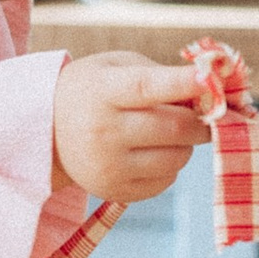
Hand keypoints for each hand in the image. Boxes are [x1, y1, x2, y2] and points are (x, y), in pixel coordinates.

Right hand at [52, 53, 207, 205]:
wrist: (47, 131)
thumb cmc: (93, 89)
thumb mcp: (114, 66)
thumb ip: (159, 73)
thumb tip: (208, 89)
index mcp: (102, 92)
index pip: (147, 87)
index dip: (182, 84)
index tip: (211, 78)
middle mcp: (102, 131)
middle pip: (173, 128)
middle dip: (201, 120)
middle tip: (209, 112)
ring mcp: (108, 166)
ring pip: (176, 158)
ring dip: (187, 144)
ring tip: (172, 132)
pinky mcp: (115, 191)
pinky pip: (166, 180)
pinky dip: (171, 164)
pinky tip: (153, 151)